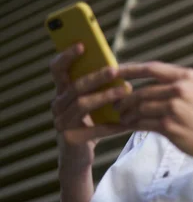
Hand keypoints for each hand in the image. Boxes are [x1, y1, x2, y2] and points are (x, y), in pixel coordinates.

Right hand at [49, 43, 130, 172]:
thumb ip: (98, 86)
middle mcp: (58, 104)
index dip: (66, 56)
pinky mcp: (70, 139)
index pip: (57, 69)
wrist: (79, 156)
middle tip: (115, 70)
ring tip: (126, 91)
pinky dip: (111, 125)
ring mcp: (61, 122)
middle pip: (74, 85)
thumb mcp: (93, 102)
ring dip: (105, 96)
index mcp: (62, 91)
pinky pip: (92, 129)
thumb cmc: (91, 123)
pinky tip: (127, 123)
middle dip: (95, 76)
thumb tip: (118, 67)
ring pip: (82, 104)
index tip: (82, 45)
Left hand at [115, 62, 192, 162]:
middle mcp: (180, 89)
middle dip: (125, 99)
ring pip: (140, 108)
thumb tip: (145, 84)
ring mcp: (174, 107)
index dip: (129, 69)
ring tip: (123, 117)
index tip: (113, 71)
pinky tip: (130, 125)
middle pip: (142, 91)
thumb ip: (174, 84)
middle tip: (116, 105)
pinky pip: (143, 123)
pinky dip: (133, 124)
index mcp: (186, 77)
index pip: (151, 68)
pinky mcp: (169, 125)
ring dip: (127, 113)